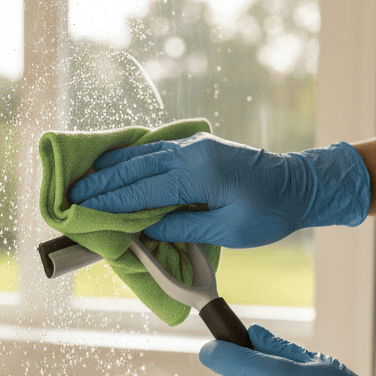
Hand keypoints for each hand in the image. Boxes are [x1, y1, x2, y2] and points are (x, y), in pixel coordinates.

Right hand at [68, 133, 369, 247]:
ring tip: (86, 174)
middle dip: (103, 180)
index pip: (143, 189)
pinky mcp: (199, 147)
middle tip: (73, 191)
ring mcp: (195, 146)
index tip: (83, 208)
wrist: (302, 185)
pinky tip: (117, 161)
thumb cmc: (269, 213)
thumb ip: (183, 226)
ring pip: (144, 154)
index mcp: (199, 174)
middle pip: (137, 167)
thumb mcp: (227, 229)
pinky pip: (157, 150)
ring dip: (113, 166)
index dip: (111, 201)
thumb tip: (146, 227)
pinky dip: (133, 156)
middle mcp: (192, 153)